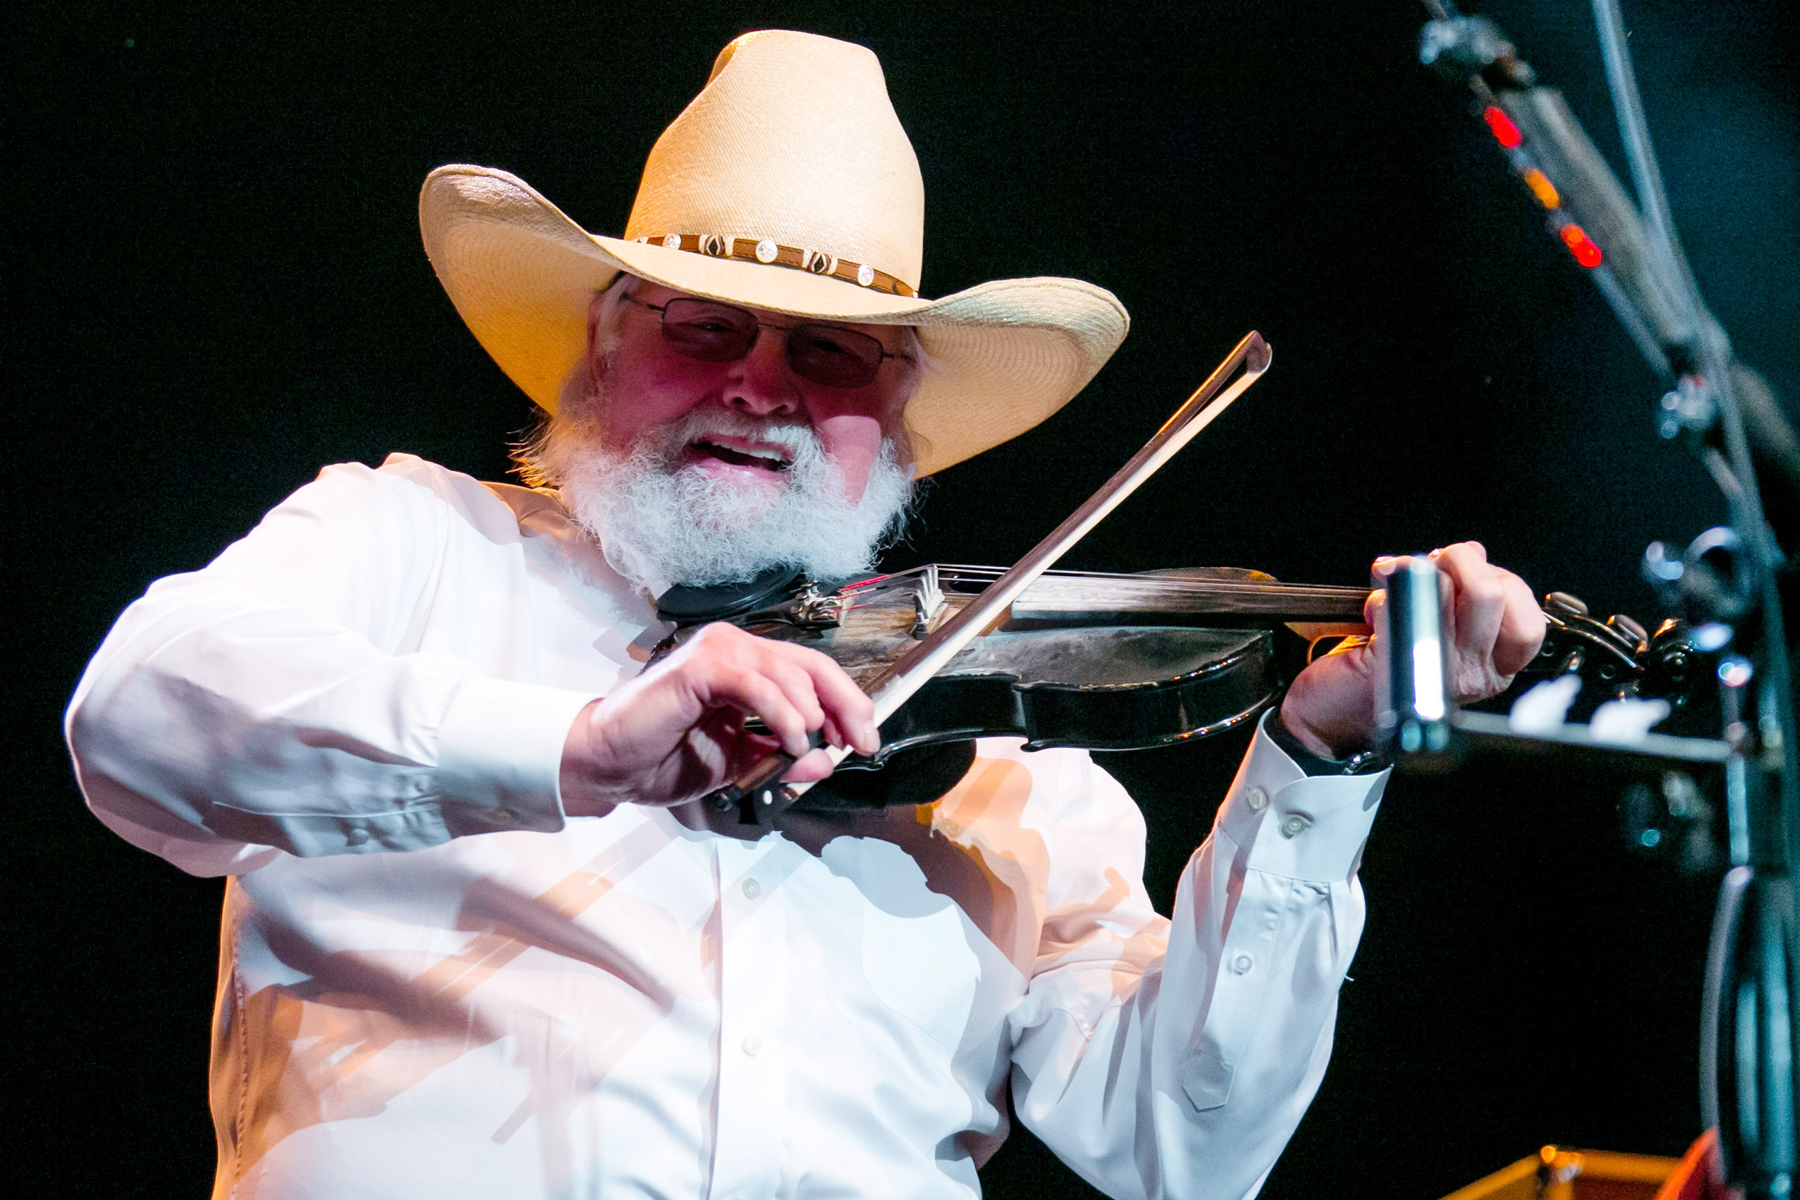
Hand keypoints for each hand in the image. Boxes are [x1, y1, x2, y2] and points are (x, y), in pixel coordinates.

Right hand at [558, 622, 878, 815]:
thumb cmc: (662, 756)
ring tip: (809, 745)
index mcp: (745, 665)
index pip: (812, 672)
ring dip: (811, 713)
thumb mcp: (740, 761)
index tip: (865, 737)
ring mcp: (716, 651)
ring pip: (788, 671)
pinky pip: (757, 684)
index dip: (846, 702)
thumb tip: (826, 760)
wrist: (612, 765)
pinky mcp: (700, 667)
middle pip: (812, 665)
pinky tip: (791, 739)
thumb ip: (781, 755)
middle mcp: (734, 648)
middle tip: (861, 740)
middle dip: (845, 704)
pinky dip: (783, 713)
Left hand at [1279, 542, 1546, 758]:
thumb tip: (1472, 552)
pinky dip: (1382, 595)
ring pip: (1443, 591)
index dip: (1502, 582)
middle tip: (1431, 563)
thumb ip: (1462, 595)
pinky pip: (1399, 607)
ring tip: (1393, 584)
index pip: (1528, 621)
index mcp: (1492, 667)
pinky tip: (1374, 609)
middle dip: (1458, 560)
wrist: (1328, 721)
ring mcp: (1438, 673)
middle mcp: (1474, 675)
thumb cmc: (1380, 676)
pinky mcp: (1398, 666)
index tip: (1470, 572)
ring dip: (1414, 572)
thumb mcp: (1438, 631)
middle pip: (1490, 595)